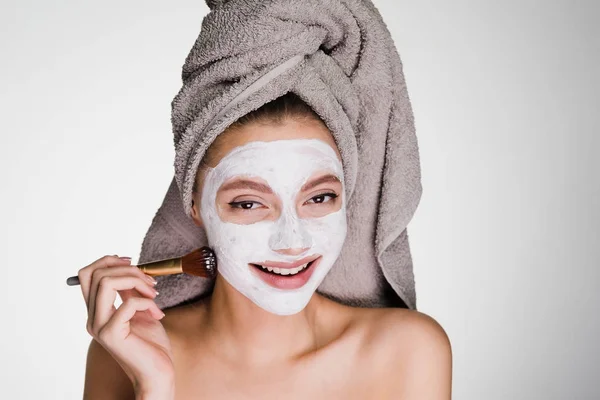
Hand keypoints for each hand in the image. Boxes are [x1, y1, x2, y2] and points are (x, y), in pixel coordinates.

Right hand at [78, 255, 174, 394]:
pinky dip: (146, 302)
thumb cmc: (151, 344)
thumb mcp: (140, 310)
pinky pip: (127, 304)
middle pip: (95, 273)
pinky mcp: (111, 335)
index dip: (108, 260)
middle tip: (150, 282)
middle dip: (128, 269)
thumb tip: (129, 268)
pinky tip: (157, 313)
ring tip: (154, 293)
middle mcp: (92, 318)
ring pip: (105, 282)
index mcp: (96, 311)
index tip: (132, 261)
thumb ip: (130, 292)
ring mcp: (99, 327)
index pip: (87, 274)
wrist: (157, 373)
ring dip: (136, 280)